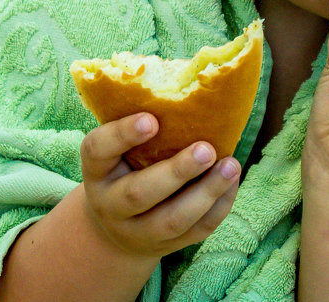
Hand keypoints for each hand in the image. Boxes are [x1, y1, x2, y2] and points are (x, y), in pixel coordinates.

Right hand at [79, 113, 240, 257]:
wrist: (114, 226)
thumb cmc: (125, 167)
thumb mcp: (117, 149)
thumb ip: (141, 123)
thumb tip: (188, 82)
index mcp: (97, 170)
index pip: (98, 150)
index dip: (122, 135)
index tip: (152, 119)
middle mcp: (111, 204)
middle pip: (139, 194)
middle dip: (176, 172)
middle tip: (206, 148)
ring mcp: (138, 231)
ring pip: (171, 220)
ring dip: (206, 192)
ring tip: (231, 165)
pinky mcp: (167, 246)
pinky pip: (195, 232)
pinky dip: (219, 207)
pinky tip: (232, 181)